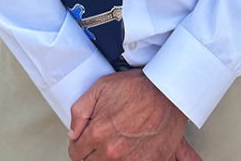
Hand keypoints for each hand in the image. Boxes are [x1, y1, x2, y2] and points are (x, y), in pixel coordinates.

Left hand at [68, 69, 201, 160]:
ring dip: (108, 158)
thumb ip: (80, 111)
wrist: (167, 91)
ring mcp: (130, 160)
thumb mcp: (101, 87)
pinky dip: (127, 160)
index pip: (76, 153)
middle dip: (91, 154)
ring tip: (115, 146)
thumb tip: (73, 132)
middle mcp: (112, 151)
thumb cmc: (138, 87)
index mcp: (98, 132)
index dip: (78, 145)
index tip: (83, 141)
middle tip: (99, 142)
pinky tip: (128, 152)